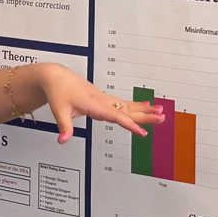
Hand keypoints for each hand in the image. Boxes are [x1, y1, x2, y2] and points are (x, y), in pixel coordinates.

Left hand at [28, 64, 164, 143]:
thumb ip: (64, 126)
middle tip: (162, 118)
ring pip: (128, 105)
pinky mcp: (103, 98)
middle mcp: (102, 100)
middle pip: (127, 109)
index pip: (116, 116)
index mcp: (94, 103)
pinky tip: (144, 106)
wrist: (56, 76)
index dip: (130, 125)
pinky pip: (123, 103)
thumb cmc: (58, 91)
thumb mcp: (58, 110)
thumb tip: (64, 140)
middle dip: (145, 115)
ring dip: (144, 109)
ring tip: (160, 112)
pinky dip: (135, 105)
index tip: (142, 132)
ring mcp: (103, 98)